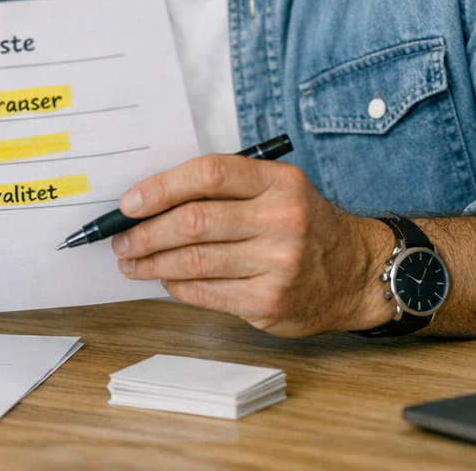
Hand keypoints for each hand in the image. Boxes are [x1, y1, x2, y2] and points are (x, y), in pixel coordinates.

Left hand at [110, 154, 390, 336]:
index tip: (129, 202)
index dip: (161, 187)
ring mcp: (278, 263)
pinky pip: (207, 292)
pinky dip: (177, 286)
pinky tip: (164, 280)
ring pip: (195, 260)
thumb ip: (226, 190)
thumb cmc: (304, 225)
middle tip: (120, 238)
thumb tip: (152, 201)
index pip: (209, 174)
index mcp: (279, 182)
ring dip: (152, 262)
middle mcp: (282, 219)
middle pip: (194, 221)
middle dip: (146, 232)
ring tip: (131, 262)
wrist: (356, 272)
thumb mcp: (277, 191)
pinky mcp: (270, 300)